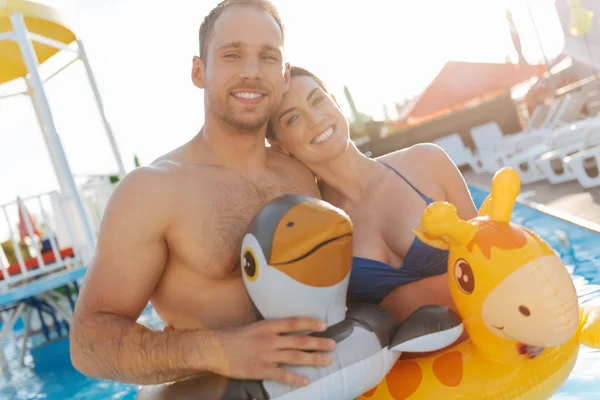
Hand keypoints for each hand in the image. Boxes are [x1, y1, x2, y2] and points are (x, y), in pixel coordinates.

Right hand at [207, 317, 335, 385]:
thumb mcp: (253, 327)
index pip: (294, 323)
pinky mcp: (261, 370)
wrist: (215, 348)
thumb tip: (285, 331)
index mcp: (268, 326)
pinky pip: (282, 375)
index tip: (324, 324)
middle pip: (300, 341)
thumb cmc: (232, 337)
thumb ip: (269, 330)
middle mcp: (270, 339)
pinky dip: (295, 378)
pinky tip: (306, 381)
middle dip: (318, 343)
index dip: (310, 323)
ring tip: (327, 360)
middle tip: (333, 344)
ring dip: (313, 359)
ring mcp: (267, 355)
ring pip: (295, 357)